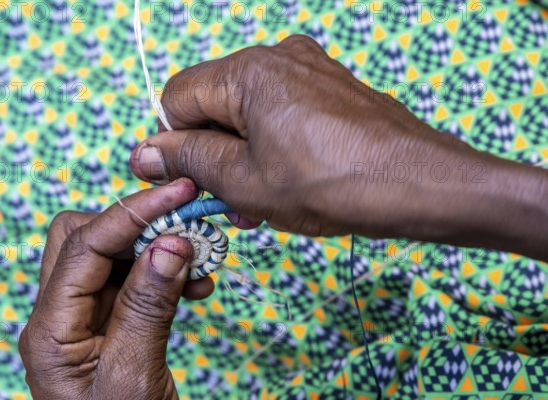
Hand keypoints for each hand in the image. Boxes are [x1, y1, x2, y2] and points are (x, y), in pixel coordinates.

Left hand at [19, 179, 211, 398]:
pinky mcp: (109, 323)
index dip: (133, 212)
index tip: (178, 193)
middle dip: (135, 224)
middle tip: (185, 225)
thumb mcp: (134, 376)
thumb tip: (171, 243)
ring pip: (112, 256)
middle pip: (83, 238)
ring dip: (156, 248)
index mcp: (50, 330)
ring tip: (201, 260)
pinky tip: (195, 284)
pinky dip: (164, 272)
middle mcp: (59, 316)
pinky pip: (133, 281)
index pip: (85, 245)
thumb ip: (147, 306)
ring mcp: (83, 319)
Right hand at [130, 35, 547, 259]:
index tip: (185, 181)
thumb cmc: (331, 184)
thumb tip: (145, 152)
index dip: (173, 144)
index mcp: (247, 71)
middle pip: (214, 103)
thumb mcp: (244, 181)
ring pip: (248, 112)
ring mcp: (309, 69)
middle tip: (226, 201)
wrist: (418, 184)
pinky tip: (287, 181)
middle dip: (212, 154)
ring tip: (259, 201)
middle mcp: (277, 57)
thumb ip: (189, 159)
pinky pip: (282, 113)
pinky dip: (273, 146)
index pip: (177, 98)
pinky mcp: (331, 88)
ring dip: (242, 156)